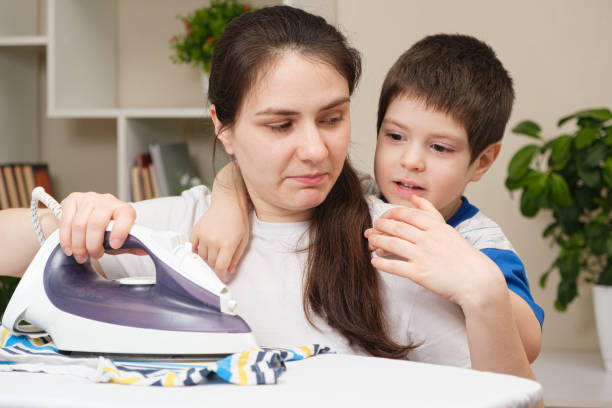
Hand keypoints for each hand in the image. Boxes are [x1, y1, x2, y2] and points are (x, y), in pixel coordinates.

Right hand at [59, 192, 135, 262]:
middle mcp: (107, 201)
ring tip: (82, 256)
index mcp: (124, 209)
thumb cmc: (110, 230)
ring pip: (79, 224)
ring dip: (79, 245)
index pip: (126, 215)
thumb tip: (144, 249)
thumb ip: (132, 244)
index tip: (115, 245)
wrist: (92, 216)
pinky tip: (70, 249)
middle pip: (96, 223)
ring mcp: (89, 199)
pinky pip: (66, 221)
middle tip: (94, 255)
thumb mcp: (122, 238)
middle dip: (93, 244)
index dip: (121, 230)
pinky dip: (66, 239)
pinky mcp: (73, 200)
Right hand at [190, 209, 248, 281]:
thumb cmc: (238, 221)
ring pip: (201, 256)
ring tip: (214, 252)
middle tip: (220, 261)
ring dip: (207, 258)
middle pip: (211, 263)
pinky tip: (201, 251)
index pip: (220, 267)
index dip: (220, 276)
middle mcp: (214, 241)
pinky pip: (192, 246)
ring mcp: (203, 235)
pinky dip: (196, 251)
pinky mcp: (196, 230)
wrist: (228, 203)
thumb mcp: (243, 240)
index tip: (220, 280)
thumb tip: (229, 271)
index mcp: (227, 244)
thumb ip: (236, 257)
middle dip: (216, 265)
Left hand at [367, 195, 505, 306]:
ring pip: (392, 245)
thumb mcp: (449, 229)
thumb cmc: (464, 257)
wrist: (478, 281)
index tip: (383, 216)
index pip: (407, 214)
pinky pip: (395, 266)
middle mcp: (429, 239)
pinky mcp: (420, 274)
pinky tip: (375, 262)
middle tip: (373, 228)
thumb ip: (431, 213)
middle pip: (396, 227)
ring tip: (371, 242)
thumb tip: (415, 198)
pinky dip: (382, 263)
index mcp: (436, 227)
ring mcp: (423, 256)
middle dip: (380, 226)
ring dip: (377, 242)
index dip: (390, 214)